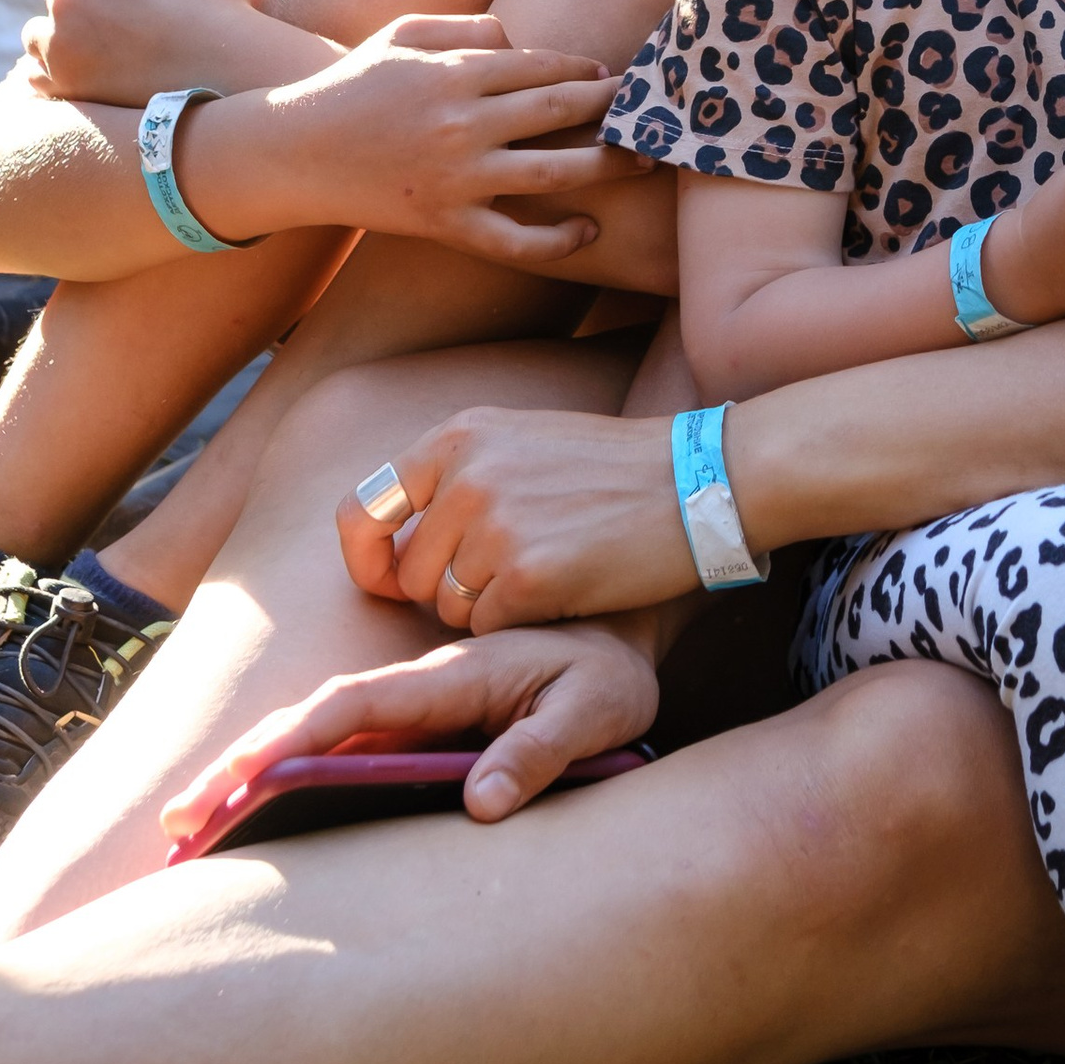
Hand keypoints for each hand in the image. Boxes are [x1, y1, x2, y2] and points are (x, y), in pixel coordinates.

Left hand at [26, 0, 256, 107]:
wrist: (222, 66)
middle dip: (89, 6)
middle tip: (128, 27)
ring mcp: (56, 42)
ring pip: (41, 33)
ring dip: (61, 38)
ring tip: (95, 52)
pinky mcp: (59, 83)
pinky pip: (37, 76)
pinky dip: (53, 75)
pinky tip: (82, 77)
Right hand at [161, 618, 662, 841]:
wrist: (627, 630)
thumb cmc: (612, 671)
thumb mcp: (597, 710)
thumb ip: (541, 751)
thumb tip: (479, 804)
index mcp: (450, 677)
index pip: (352, 706)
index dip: (289, 740)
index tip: (236, 779)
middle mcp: (418, 686)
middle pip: (312, 719)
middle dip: (241, 764)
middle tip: (178, 821)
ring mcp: (414, 704)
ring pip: (317, 732)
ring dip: (253, 769)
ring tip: (191, 824)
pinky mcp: (421, 723)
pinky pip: (343, 746)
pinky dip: (292, 770)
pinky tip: (258, 810)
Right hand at [192, 16, 627, 262]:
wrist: (295, 152)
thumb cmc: (353, 86)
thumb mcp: (403, 34)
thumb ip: (466, 28)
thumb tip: (520, 38)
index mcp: (454, 71)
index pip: (543, 64)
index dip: (586, 68)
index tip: (612, 74)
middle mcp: (462, 122)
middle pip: (561, 111)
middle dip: (614, 107)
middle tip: (651, 110)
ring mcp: (456, 177)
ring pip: (554, 173)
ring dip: (608, 165)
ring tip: (644, 161)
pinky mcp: (445, 224)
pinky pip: (515, 240)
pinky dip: (559, 240)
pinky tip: (590, 231)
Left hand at [339, 402, 699, 630]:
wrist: (702, 478)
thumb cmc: (616, 470)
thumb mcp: (525, 441)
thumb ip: (459, 476)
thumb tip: (394, 544)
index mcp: (460, 435)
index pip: (362, 507)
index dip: (366, 557)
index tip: (388, 579)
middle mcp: (467, 474)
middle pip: (411, 573)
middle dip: (450, 590)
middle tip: (514, 574)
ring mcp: (495, 523)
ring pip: (448, 607)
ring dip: (488, 609)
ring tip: (548, 573)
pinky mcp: (527, 574)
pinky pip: (487, 628)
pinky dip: (519, 625)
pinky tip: (565, 591)